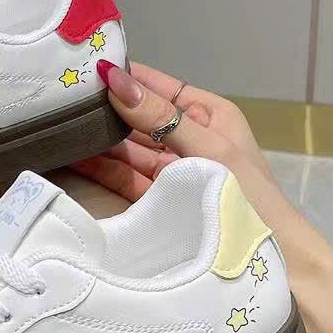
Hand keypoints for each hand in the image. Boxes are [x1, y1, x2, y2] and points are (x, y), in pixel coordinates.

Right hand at [77, 61, 316, 269]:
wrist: (276, 266)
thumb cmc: (250, 197)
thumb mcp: (209, 149)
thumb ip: (160, 117)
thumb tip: (114, 79)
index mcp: (208, 114)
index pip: (158, 85)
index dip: (124, 75)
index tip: (80, 66)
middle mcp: (187, 137)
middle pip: (138, 116)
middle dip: (103, 108)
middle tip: (55, 97)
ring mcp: (172, 170)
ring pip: (127, 147)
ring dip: (96, 139)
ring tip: (56, 125)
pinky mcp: (158, 200)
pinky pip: (124, 176)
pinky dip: (99, 168)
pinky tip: (70, 157)